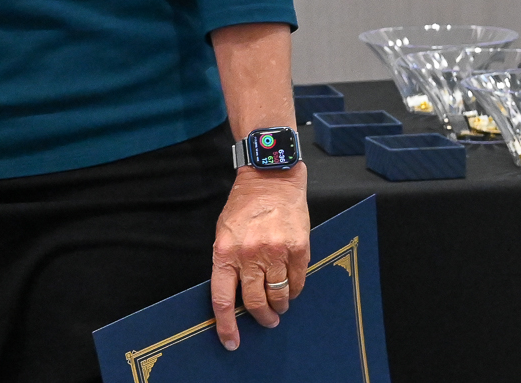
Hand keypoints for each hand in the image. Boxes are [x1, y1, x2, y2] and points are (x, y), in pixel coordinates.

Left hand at [210, 165, 308, 350]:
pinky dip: (293, 291)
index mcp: (225, 251)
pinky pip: (297, 283)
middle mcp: (249, 254)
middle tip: (266, 320)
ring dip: (278, 306)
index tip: (231, 342)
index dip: (226, 324)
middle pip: (254, 302)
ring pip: (278, 296)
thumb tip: (235, 296)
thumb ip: (228, 263)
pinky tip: (290, 287)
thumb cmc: (244, 207)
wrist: (270, 179)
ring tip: (279, 305)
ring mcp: (275, 252)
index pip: (222, 298)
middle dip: (261, 318)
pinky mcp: (298, 249)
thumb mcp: (224, 232)